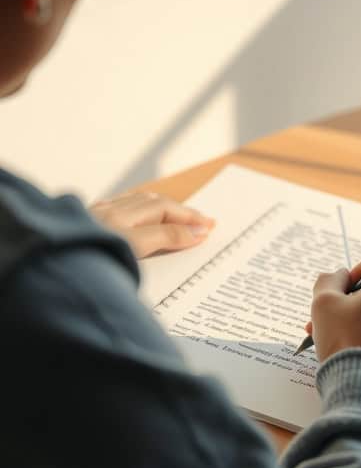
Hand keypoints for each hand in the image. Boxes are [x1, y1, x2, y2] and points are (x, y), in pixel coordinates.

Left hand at [90, 191, 214, 258]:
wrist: (44, 261)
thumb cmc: (84, 267)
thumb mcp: (129, 255)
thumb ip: (162, 239)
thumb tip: (194, 233)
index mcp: (118, 225)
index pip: (161, 221)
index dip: (186, 227)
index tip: (207, 232)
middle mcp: (107, 214)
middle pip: (152, 205)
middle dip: (181, 212)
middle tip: (205, 221)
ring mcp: (96, 214)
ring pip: (137, 200)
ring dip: (164, 205)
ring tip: (183, 214)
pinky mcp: (87, 217)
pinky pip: (123, 203)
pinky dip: (144, 205)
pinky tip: (149, 211)